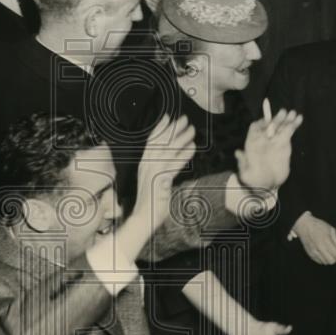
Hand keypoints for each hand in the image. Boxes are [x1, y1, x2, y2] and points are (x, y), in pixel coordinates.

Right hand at [134, 114, 194, 230]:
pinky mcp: (161, 180)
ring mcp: (153, 172)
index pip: (151, 141)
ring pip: (169, 150)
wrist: (143, 217)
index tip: (167, 117)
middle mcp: (147, 165)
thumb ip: (159, 169)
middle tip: (184, 119)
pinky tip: (193, 148)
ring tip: (192, 130)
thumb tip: (170, 158)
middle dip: (173, 128)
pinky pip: (175, 164)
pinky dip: (184, 154)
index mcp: (143, 164)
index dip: (159, 128)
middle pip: (161, 141)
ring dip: (182, 138)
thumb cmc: (149, 201)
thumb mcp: (152, 180)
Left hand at [235, 108, 302, 190]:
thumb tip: (237, 152)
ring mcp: (274, 141)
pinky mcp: (284, 145)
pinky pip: (288, 132)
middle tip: (284, 113)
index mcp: (252, 143)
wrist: (266, 186)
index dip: (261, 123)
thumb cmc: (253, 179)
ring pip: (280, 127)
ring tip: (293, 113)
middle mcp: (264, 140)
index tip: (268, 122)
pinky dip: (293, 125)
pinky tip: (299, 118)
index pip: (255, 128)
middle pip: (269, 125)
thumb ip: (243, 162)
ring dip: (286, 119)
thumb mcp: (245, 173)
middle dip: (276, 119)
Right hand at [288, 212, 335, 264]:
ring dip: (329, 259)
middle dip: (335, 259)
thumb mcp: (331, 230)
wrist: (304, 225)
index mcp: (325, 240)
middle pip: (331, 261)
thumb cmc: (318, 226)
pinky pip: (319, 261)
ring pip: (325, 262)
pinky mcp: (309, 253)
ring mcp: (313, 251)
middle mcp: (319, 247)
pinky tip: (323, 253)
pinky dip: (323, 259)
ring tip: (329, 253)